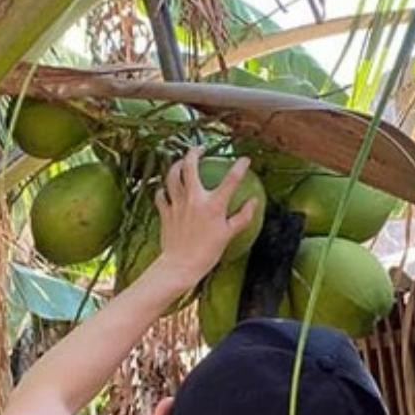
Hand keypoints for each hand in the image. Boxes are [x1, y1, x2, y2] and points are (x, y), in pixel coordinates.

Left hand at [153, 146, 257, 290]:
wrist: (180, 266)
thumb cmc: (207, 252)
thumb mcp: (229, 235)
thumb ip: (243, 216)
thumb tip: (254, 202)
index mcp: (213, 205)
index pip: (231, 180)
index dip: (240, 166)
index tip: (245, 160)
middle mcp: (194, 199)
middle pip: (190, 167)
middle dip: (194, 153)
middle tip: (200, 148)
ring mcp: (177, 204)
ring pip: (172, 176)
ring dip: (176, 165)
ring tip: (181, 162)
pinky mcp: (165, 212)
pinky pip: (161, 194)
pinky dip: (163, 189)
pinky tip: (165, 188)